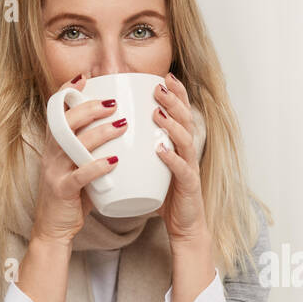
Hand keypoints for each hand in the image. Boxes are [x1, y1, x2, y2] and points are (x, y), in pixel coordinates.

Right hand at [32, 74, 128, 244]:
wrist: (54, 229)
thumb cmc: (73, 196)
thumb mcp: (80, 166)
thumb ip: (93, 149)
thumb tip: (121, 128)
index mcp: (54, 145)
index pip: (56, 111)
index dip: (67, 92)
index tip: (85, 77)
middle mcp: (51, 154)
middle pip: (65, 122)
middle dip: (90, 108)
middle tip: (114, 102)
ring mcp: (54, 171)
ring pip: (73, 144)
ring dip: (99, 132)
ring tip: (122, 124)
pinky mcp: (62, 191)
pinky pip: (79, 176)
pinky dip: (97, 167)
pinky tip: (114, 162)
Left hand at [152, 72, 209, 244]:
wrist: (183, 226)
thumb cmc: (166, 195)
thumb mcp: (152, 165)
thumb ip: (140, 147)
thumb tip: (112, 128)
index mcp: (180, 145)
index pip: (181, 113)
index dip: (176, 93)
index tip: (163, 76)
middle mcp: (188, 153)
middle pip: (186, 120)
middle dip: (174, 101)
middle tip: (159, 86)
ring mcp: (190, 169)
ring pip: (186, 140)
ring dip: (172, 124)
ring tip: (157, 113)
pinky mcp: (189, 187)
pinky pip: (182, 170)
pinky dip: (172, 158)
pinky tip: (161, 149)